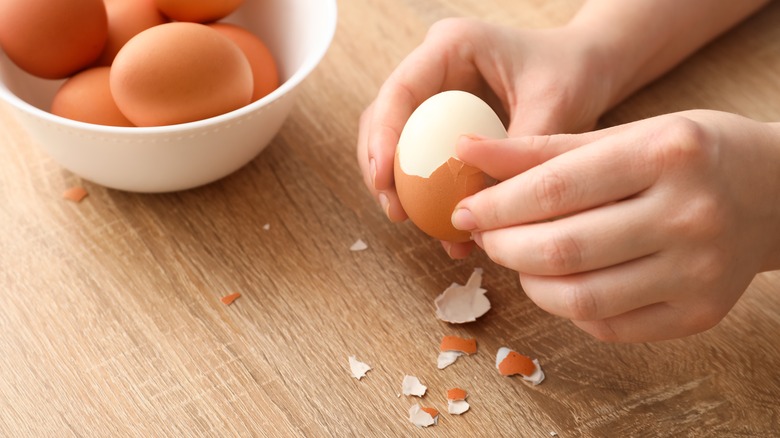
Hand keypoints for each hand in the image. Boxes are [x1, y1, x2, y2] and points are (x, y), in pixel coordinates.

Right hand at [356, 17, 615, 257]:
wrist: (589, 70)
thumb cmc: (574, 72)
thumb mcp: (554, 105)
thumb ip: (517, 149)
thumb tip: (483, 202)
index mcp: (452, 46)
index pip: (401, 90)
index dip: (383, 135)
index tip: (384, 180)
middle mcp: (434, 68)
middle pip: (384, 117)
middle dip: (381, 167)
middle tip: (395, 211)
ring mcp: (436, 96)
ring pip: (396, 141)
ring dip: (397, 183)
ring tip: (411, 222)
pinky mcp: (444, 123)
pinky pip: (422, 158)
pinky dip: (425, 191)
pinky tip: (441, 224)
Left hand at [451, 110, 779, 341]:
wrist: (775, 193)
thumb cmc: (688, 155)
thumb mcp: (622, 135)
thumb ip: (541, 149)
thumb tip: (464, 152)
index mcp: (667, 154)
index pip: (554, 190)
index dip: (495, 206)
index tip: (465, 210)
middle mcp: (689, 214)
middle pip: (563, 249)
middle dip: (504, 247)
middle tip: (486, 237)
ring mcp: (699, 271)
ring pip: (581, 298)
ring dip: (530, 283)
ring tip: (519, 260)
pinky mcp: (700, 314)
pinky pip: (609, 325)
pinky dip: (569, 307)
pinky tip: (561, 282)